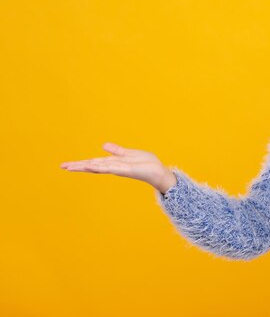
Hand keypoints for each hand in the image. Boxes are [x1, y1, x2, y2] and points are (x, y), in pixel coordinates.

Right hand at [60, 142, 176, 193]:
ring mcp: (119, 169)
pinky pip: (111, 168)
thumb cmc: (146, 163)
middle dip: (78, 166)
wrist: (158, 171)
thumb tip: (104, 145)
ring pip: (99, 166)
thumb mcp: (129, 153)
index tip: (67, 165)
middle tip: (63, 166)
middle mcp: (114, 166)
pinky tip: (92, 166)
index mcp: (114, 162)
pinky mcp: (126, 170)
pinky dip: (101, 167)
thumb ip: (117, 151)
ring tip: (72, 167)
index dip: (81, 163)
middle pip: (93, 165)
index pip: (94, 162)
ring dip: (86, 166)